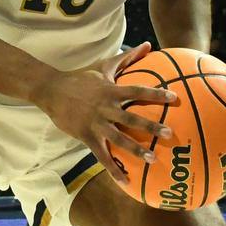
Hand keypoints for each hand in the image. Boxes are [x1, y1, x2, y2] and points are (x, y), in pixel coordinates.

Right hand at [34, 42, 177, 183]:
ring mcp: (95, 124)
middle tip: (170, 133)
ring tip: (152, 159)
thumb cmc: (81, 78)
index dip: (156, 94)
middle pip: (131, 118)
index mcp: (111, 91)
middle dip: (151, 126)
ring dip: (135, 149)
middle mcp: (105, 108)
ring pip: (118, 138)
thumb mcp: (103, 66)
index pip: (137, 91)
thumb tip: (148, 44)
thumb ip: (127, 58)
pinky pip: (102, 156)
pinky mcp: (86, 137)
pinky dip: (113, 168)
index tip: (174, 98)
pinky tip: (125, 180)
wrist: (51, 90)